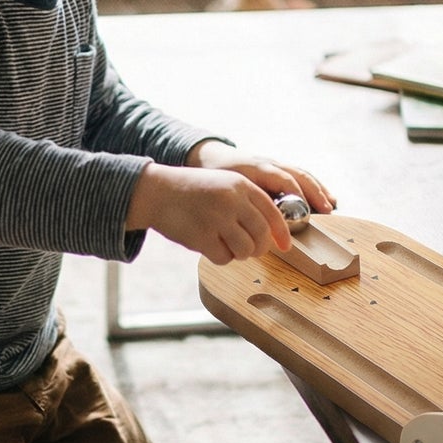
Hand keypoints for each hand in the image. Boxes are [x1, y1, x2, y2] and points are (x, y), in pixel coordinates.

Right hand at [125, 144, 335, 264]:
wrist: (158, 192)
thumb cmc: (193, 191)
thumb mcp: (224, 185)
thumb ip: (247, 202)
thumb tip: (271, 234)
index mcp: (241, 185)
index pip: (273, 213)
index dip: (282, 233)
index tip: (285, 246)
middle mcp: (232, 201)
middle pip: (261, 236)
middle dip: (259, 248)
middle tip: (251, 250)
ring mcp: (217, 219)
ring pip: (246, 250)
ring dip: (239, 253)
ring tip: (225, 244)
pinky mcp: (202, 237)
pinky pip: (224, 258)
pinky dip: (220, 256)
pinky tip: (209, 245)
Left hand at [185, 141, 335, 220]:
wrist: (212, 157)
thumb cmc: (218, 174)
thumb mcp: (228, 187)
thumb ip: (245, 200)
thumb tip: (261, 221)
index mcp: (259, 167)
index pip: (285, 180)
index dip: (298, 196)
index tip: (307, 213)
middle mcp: (271, 163)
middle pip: (299, 175)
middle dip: (315, 193)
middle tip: (327, 210)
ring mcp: (276, 165)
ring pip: (302, 174)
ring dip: (318, 189)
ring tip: (330, 205)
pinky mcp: (277, 169)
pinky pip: (299, 175)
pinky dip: (312, 187)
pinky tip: (321, 198)